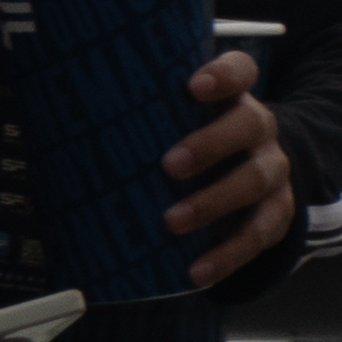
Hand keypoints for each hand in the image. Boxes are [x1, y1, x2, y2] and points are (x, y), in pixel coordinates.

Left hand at [161, 47, 296, 287]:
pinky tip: (197, 271)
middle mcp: (259, 128)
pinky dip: (227, 255)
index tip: (192, 87)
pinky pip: (258, 235)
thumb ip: (146, 120)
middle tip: (170, 165)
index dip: (223, 75)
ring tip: (172, 222)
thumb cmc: (196, 144)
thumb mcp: (178, 125)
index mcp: (234, 97)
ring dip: (213, 202)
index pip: (240, 70)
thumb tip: (65, 131)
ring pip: (255, 179)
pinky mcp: (277, 214)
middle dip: (211, 144)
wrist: (251, 182)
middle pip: (249, 124)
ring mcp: (272, 170)